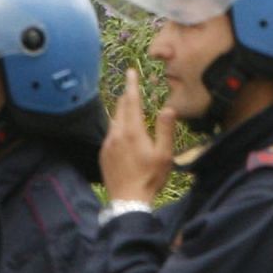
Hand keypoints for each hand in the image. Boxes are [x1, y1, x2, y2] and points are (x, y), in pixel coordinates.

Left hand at [99, 69, 175, 204]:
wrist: (127, 201)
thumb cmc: (150, 178)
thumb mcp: (164, 154)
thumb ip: (165, 130)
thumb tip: (168, 108)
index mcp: (132, 131)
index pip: (131, 101)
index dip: (131, 85)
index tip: (130, 71)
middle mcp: (116, 134)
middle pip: (120, 108)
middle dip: (126, 96)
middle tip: (131, 88)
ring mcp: (107, 144)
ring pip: (114, 120)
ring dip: (121, 112)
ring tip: (129, 108)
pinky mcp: (103, 154)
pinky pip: (110, 134)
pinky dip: (117, 127)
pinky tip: (123, 134)